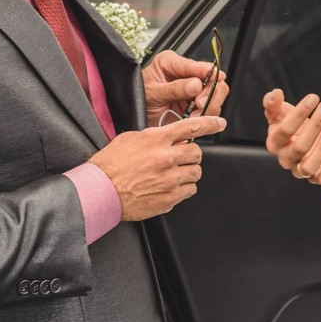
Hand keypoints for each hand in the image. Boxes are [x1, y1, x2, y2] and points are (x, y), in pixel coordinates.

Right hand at [89, 115, 224, 219]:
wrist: (100, 191)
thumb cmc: (110, 165)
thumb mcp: (131, 139)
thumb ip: (154, 136)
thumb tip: (169, 137)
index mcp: (157, 139)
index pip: (191, 126)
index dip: (210, 123)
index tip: (220, 123)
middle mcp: (166, 157)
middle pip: (197, 152)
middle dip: (191, 155)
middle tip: (180, 159)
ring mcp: (170, 179)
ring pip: (196, 172)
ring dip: (188, 172)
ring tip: (171, 174)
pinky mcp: (169, 198)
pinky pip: (190, 190)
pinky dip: (183, 188)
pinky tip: (169, 187)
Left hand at [143, 50, 229, 126]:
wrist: (133, 116)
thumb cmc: (138, 100)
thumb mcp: (153, 93)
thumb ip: (174, 88)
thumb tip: (195, 84)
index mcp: (171, 63)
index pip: (198, 65)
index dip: (209, 74)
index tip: (213, 82)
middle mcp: (185, 73)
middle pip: (214, 79)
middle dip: (209, 94)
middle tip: (199, 105)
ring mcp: (192, 89)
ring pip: (216, 94)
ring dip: (209, 106)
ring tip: (194, 114)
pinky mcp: (196, 103)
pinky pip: (211, 107)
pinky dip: (206, 115)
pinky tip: (194, 118)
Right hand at [262, 88, 320, 185]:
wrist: (307, 143)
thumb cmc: (293, 125)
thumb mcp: (281, 113)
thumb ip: (274, 104)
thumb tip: (274, 94)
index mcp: (274, 142)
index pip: (284, 130)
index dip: (298, 114)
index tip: (313, 98)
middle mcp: (285, 159)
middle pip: (299, 147)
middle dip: (314, 125)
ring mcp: (299, 171)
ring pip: (309, 167)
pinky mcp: (315, 178)